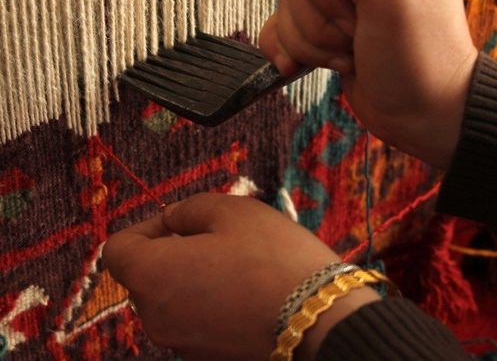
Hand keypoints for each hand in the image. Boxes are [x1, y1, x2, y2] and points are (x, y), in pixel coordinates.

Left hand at [103, 193, 379, 359]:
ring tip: (230, 260)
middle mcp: (155, 317)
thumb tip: (170, 221)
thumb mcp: (229, 210)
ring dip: (186, 273)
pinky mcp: (203, 356)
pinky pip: (188, 317)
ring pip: (166, 296)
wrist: (319, 318)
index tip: (178, 220)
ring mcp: (178, 343)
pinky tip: (239, 287)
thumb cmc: (270, 256)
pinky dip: (201, 298)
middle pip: (142, 274)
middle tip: (211, 234)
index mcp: (153, 276)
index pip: (117, 249)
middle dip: (167, 248)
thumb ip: (186, 209)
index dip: (144, 227)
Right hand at [259, 0, 477, 168]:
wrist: (420, 114)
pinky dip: (289, 50)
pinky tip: (303, 65)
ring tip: (349, 55)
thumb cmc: (418, 56)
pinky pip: (280, 27)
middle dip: (321, 20)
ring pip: (286, 5)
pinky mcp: (322, 26)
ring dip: (311, 42)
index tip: (359, 12)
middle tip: (358, 36)